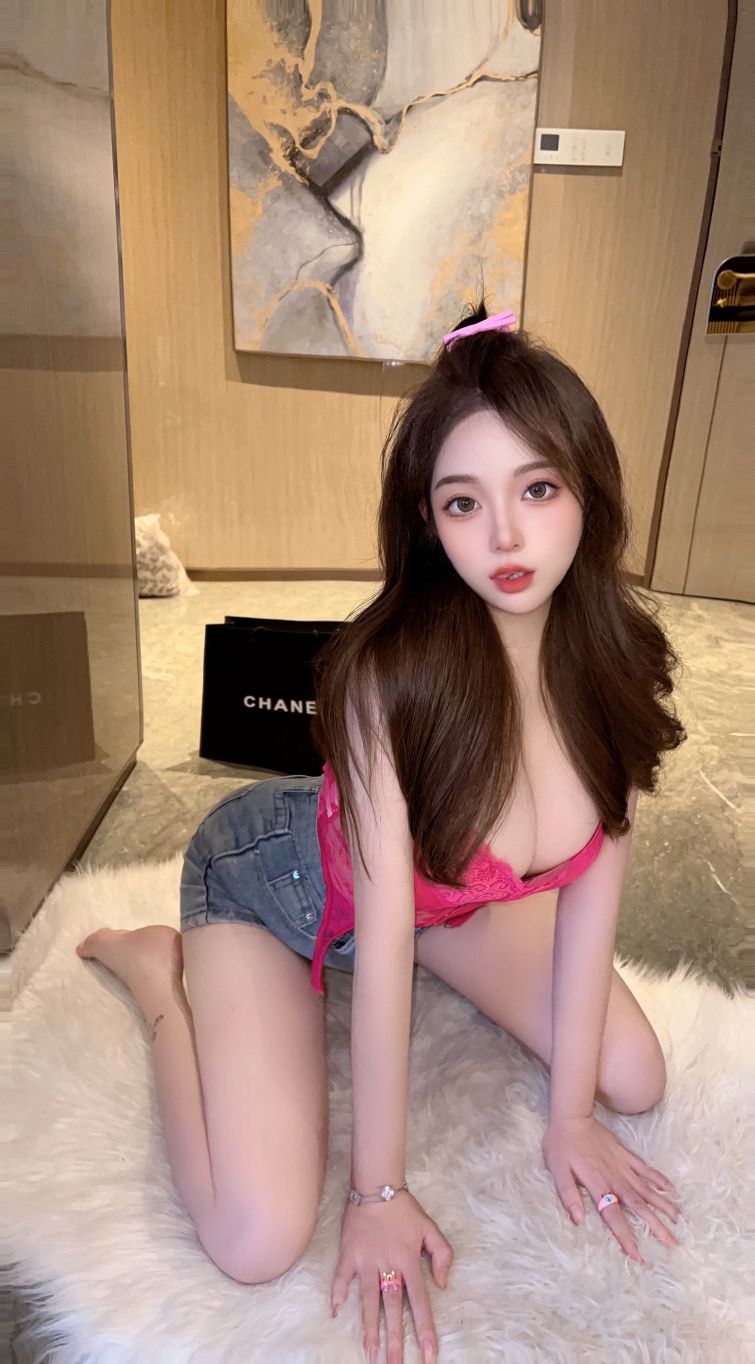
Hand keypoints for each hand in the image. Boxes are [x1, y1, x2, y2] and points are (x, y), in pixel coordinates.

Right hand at [330, 1190, 452, 1363]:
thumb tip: (443, 1285)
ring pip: (368, 1300)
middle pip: (392, 1308)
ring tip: (370, 1353)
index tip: (429, 1354)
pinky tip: (335, 1313)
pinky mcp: (349, 1254)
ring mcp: (366, 1261)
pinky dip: (337, 1294)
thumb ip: (442, 1255)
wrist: (377, 1185)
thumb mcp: (430, 1228)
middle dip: (395, 1340)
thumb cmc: (405, 1209)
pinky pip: (341, 1277)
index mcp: (410, 1261)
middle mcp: (388, 1265)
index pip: (420, 1302)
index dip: (425, 1329)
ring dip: (369, 1328)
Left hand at [542, 1114, 681, 1262]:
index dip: (626, 1237)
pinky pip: (646, 1169)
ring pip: (647, 1189)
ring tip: (679, 1220)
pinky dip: (659, 1179)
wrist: (573, 1117)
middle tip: (673, 1243)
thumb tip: (578, 1220)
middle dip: (656, 1226)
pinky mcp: (626, 1154)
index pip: (614, 1217)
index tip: (639, 1255)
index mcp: (598, 1185)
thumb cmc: (561, 1146)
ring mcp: (624, 1166)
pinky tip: (671, 1189)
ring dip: (663, 1205)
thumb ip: (568, 1195)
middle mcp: (615, 1179)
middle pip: (639, 1207)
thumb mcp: (557, 1171)